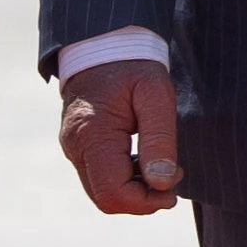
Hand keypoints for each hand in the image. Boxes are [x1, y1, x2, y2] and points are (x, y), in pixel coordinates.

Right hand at [57, 58, 181, 217]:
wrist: (104, 44)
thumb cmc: (134, 65)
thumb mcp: (156, 95)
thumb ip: (160, 140)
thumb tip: (162, 184)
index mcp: (92, 134)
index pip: (114, 193)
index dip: (147, 202)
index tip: (174, 188)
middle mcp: (75, 146)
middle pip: (106, 200)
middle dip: (142, 200)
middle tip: (172, 176)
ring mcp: (72, 148)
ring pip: (101, 193)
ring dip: (134, 190)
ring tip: (161, 164)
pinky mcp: (76, 146)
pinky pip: (98, 178)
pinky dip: (124, 180)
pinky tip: (144, 160)